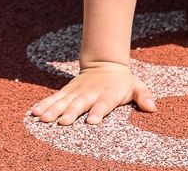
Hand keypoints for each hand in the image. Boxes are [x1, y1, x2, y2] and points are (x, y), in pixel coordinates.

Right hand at [29, 62, 156, 125]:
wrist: (105, 63)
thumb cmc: (121, 82)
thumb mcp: (136, 86)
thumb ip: (143, 96)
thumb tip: (153, 107)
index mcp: (107, 94)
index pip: (103, 104)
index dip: (98, 112)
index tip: (92, 121)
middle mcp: (90, 94)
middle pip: (80, 104)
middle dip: (71, 112)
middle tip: (63, 122)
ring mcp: (76, 92)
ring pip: (64, 101)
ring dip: (53, 110)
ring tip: (43, 119)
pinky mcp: (67, 92)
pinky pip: (54, 99)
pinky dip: (44, 105)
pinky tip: (34, 113)